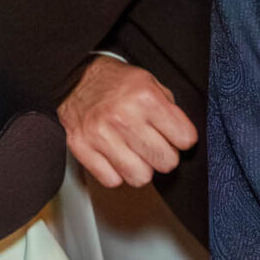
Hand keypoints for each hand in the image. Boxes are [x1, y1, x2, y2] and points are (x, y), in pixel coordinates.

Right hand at [61, 57, 197, 189]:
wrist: (74, 78)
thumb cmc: (116, 83)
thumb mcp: (151, 84)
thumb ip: (170, 110)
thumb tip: (183, 139)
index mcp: (146, 98)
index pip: (185, 139)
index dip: (183, 139)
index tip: (176, 136)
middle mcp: (124, 118)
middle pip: (166, 161)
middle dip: (165, 156)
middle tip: (155, 146)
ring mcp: (101, 135)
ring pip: (140, 177)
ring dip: (141, 168)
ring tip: (135, 153)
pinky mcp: (82, 149)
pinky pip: (112, 180)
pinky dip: (116, 173)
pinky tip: (116, 157)